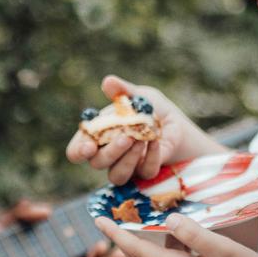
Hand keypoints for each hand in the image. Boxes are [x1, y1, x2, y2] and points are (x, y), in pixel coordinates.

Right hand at [65, 76, 220, 185]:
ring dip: (128, 158)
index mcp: (99, 136)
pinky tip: (157, 142)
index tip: (88, 146)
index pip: (78, 151)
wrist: (180, 125)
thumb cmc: (153, 110)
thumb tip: (108, 81)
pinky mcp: (145, 174)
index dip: (78, 151)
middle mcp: (109, 155)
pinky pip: (143, 173)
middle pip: (97, 163)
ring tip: (141, 139)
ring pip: (116, 175)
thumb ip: (123, 91)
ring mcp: (127, 167)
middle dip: (110, 151)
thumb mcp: (141, 96)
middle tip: (125, 137)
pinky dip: (151, 157)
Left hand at [96, 214, 257, 256]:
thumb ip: (195, 236)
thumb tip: (169, 222)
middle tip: (111, 220)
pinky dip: (173, 250)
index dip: (117, 236)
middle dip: (125, 240)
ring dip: (151, 244)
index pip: (139, 253)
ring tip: (150, 220)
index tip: (98, 220)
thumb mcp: (224, 251)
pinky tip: (186, 237)